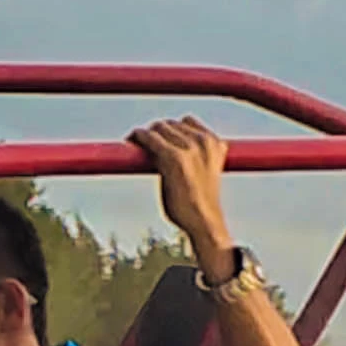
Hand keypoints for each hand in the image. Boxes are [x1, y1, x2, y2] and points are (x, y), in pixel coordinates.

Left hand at [130, 115, 233, 263]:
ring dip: (145, 135)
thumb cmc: (200, 204)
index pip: (187, 122)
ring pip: (159, 128)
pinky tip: (129, 142)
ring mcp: (190, 148)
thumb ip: (198, 157)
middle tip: (140, 144)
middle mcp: (204, 141)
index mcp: (216, 143)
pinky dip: (137, 137)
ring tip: (132, 144)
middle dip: (155, 133)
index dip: (169, 131)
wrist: (203, 222)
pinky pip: (149, 137)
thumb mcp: (205, 173)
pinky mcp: (174, 157)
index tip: (157, 140)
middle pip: (170, 124)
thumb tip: (177, 151)